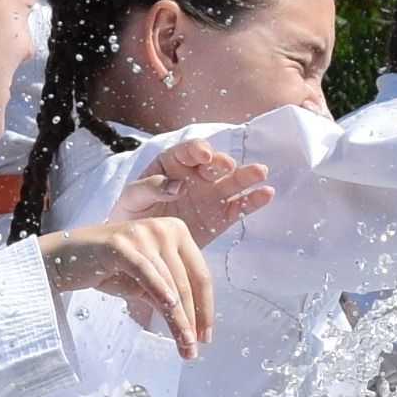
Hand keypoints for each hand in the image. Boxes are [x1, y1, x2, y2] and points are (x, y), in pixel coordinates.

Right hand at [43, 216, 213, 355]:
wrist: (63, 258)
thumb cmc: (106, 268)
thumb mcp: (145, 283)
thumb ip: (168, 296)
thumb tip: (191, 328)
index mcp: (176, 232)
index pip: (200, 274)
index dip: (206, 307)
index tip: (205, 336)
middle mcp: (164, 228)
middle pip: (188, 281)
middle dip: (193, 319)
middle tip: (194, 349)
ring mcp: (143, 234)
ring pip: (170, 283)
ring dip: (179, 319)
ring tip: (184, 345)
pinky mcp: (122, 244)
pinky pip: (147, 272)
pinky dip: (161, 291)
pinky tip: (171, 309)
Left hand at [113, 137, 273, 241]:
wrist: (140, 246)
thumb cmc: (131, 215)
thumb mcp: (132, 199)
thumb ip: (151, 188)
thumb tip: (179, 185)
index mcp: (172, 164)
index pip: (188, 151)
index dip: (197, 150)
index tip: (203, 156)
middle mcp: (195, 175)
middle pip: (214, 163)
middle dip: (221, 162)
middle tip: (226, 167)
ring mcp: (210, 195)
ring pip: (231, 182)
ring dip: (246, 176)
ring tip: (260, 172)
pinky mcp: (220, 216)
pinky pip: (239, 207)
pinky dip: (253, 201)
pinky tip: (266, 194)